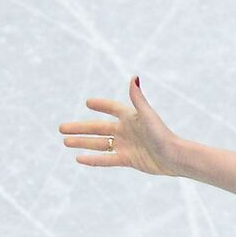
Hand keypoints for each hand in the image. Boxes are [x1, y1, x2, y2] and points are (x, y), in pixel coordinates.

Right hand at [59, 77, 181, 174]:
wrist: (174, 158)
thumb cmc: (162, 134)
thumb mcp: (147, 115)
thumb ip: (138, 98)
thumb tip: (134, 77)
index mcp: (130, 117)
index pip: (112, 108)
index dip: (101, 105)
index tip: (88, 103)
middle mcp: (126, 131)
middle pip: (98, 128)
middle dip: (80, 128)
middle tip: (61, 128)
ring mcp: (126, 146)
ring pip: (99, 144)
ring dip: (82, 142)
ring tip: (65, 142)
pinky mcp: (128, 160)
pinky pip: (106, 159)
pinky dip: (93, 159)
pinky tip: (79, 159)